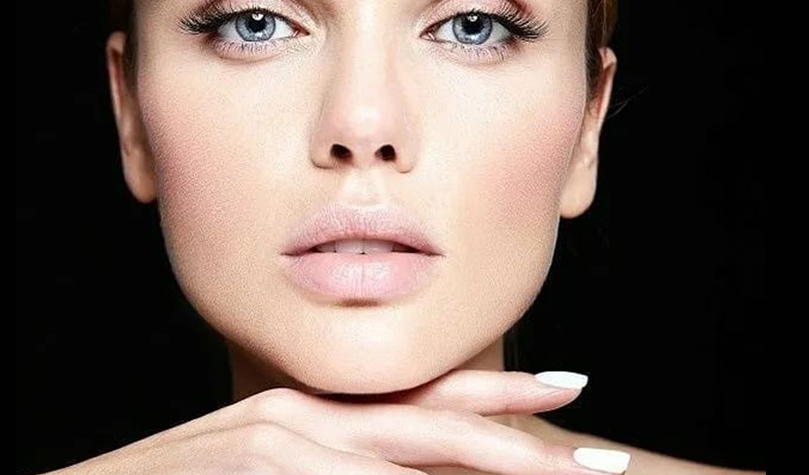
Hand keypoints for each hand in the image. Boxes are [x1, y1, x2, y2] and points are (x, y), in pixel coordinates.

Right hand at [42, 369, 629, 473]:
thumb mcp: (262, 458)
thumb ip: (332, 451)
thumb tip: (399, 463)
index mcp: (314, 413)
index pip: (424, 400)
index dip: (500, 398)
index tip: (566, 394)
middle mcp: (310, 422)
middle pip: (439, 428)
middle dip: (526, 444)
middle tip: (598, 452)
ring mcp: (289, 450)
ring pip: (415, 466)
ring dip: (492, 471)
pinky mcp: (272, 470)